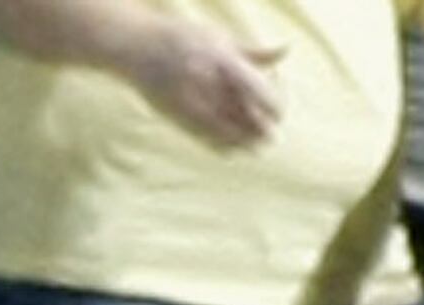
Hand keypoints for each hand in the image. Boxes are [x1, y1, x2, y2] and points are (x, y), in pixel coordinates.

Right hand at [122, 9, 280, 147]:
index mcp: (225, 66)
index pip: (270, 101)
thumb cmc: (180, 37)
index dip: (280, 100)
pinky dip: (234, 143)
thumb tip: (287, 50)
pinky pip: (223, 148)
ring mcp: (200, 112)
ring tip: (247, 116)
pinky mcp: (188, 127)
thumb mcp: (219, 38)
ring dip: (253, 135)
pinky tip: (230, 126)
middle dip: (269, 121)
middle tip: (263, 106)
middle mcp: (214, 91)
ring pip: (245, 143)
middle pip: (262, 128)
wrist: (136, 48)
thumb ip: (254, 53)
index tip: (275, 86)